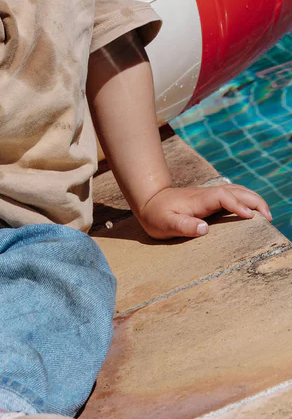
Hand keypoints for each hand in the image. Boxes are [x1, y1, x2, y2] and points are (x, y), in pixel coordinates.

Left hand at [138, 183, 272, 239]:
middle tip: (268, 217)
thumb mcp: (164, 224)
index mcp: (198, 200)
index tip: (250, 217)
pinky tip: (253, 211)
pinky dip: (246, 199)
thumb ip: (183, 226)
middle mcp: (206, 194)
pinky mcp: (210, 199)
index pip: (222, 196)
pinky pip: (233, 195)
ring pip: (236, 190)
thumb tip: (204, 228)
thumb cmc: (156, 215)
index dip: (237, 205)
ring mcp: (209, 195)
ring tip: (266, 215)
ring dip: (253, 199)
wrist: (149, 200)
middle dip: (254, 200)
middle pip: (235, 190)